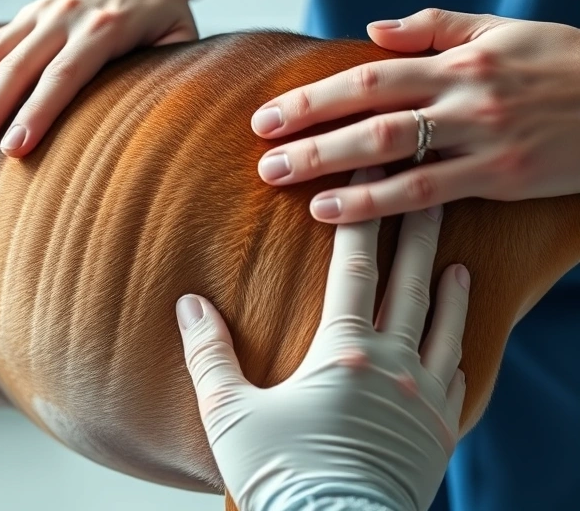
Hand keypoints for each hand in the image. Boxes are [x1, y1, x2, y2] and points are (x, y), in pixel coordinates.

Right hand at [0, 0, 196, 165]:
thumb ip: (171, 70)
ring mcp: (41, 12)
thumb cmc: (164, 14)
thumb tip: (161, 115)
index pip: (65, 76)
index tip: (13, 149)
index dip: (38, 113)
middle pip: (19, 69)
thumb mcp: (181, 38)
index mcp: (105, 27)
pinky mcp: (27, 15)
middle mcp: (66, 16)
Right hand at [177, 168, 470, 510]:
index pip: (354, 265)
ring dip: (448, 285)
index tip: (365, 170)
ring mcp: (424, 398)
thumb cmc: (281, 478)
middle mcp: (394, 365)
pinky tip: (457, 336)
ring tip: (454, 258)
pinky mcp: (439, 432)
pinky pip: (457, 374)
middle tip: (425, 186)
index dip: (359, 213)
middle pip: (411, 281)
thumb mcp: (229, 414)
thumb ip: (208, 354)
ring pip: (445, 325)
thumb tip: (189, 304)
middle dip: (417, 228)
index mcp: (345, 352)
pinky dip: (459, 343)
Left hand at [251, 8, 579, 222]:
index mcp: (458, 60)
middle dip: (310, 136)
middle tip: (262, 157)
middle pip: (371, 114)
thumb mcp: (500, 30)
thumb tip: (371, 32)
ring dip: (334, 172)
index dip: (315, 98)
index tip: (271, 115)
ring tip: (289, 186)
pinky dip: (379, 204)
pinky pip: (428, 194)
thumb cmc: (562, 63)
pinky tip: (338, 213)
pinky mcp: (500, 177)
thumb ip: (434, 28)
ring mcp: (482, 139)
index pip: (370, 76)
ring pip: (394, 156)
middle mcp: (464, 97)